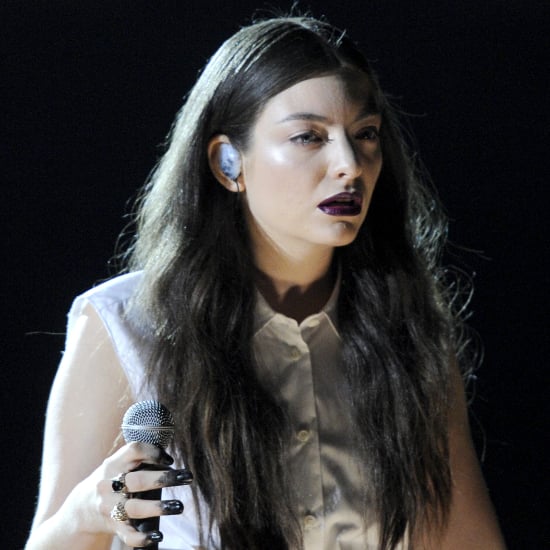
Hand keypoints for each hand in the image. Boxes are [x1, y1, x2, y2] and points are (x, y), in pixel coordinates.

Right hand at [76, 441, 191, 547]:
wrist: (82, 507)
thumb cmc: (112, 479)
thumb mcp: (119, 463)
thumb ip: (140, 458)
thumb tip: (170, 458)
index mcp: (113, 463)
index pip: (133, 451)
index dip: (153, 452)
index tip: (170, 459)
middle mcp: (109, 485)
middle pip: (137, 481)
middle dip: (164, 479)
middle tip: (187, 477)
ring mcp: (109, 507)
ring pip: (135, 508)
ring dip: (158, 508)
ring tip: (179, 506)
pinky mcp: (113, 526)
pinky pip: (128, 534)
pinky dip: (142, 537)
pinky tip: (157, 536)